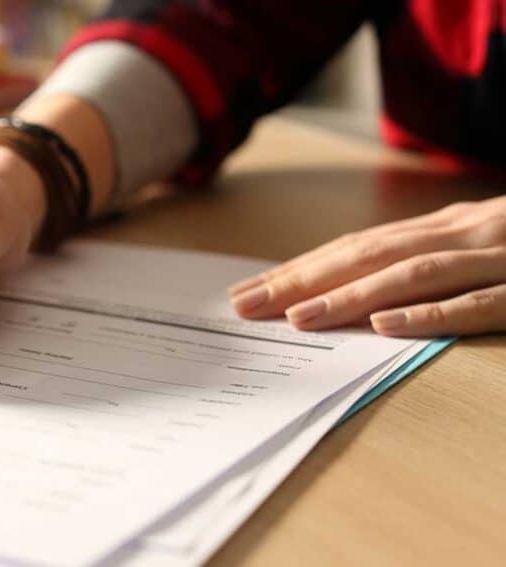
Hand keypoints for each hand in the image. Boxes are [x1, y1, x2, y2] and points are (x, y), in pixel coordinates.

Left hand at [228, 196, 505, 336]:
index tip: (246, 293)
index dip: (298, 268)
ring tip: (298, 318)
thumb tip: (358, 292)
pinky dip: (430, 314)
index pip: (355, 248)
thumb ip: (425, 259)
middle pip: (366, 257)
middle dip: (301, 281)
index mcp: (445, 227)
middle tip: (245, 308)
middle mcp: (463, 234)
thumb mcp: (477, 243)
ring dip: (350, 297)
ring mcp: (500, 259)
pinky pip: (478, 303)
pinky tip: (386, 325)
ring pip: (411, 276)